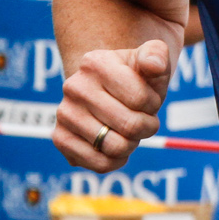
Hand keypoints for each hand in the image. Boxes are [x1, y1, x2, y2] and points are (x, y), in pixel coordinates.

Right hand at [53, 40, 172, 172]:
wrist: (109, 90)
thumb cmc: (136, 76)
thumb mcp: (151, 58)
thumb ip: (157, 55)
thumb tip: (153, 65)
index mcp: (95, 63)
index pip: (140, 98)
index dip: (153, 104)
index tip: (149, 98)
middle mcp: (74, 87)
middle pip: (130, 125)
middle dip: (147, 126)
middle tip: (143, 118)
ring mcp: (64, 114)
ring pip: (116, 147)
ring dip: (132, 143)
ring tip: (127, 130)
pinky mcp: (61, 139)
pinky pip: (99, 164)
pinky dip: (117, 160)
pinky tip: (116, 145)